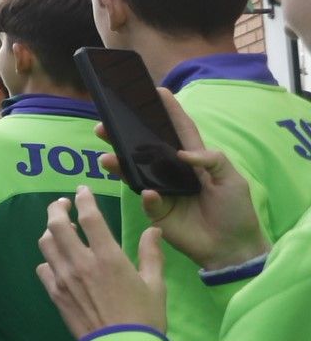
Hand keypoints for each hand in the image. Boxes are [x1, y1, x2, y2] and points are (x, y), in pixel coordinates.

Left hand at [35, 188, 166, 340]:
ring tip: (61, 230)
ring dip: (51, 232)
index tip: (82, 191)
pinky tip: (58, 260)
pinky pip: (43, 269)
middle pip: (57, 225)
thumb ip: (151, 254)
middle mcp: (81, 263)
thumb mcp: (155, 283)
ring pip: (46, 244)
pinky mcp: (55, 295)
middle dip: (56, 209)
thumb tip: (154, 230)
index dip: (84, 199)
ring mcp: (64, 279)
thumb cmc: (144, 317)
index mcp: (108, 257)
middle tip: (62, 204)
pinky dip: (48, 259)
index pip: (89, 217)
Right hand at [95, 91, 264, 271]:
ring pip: (135, 173)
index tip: (156, 91)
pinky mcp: (157, 211)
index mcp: (194, 160)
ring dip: (120, 164)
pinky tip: (149, 194)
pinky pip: (146, 200)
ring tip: (106, 157)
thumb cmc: (235, 211)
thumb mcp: (232, 180)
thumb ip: (212, 159)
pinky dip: (146, 197)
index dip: (169, 111)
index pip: (179, 130)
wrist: (231, 248)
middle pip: (145, 149)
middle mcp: (173, 172)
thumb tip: (182, 153)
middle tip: (104, 126)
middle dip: (124, 136)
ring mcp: (162, 191)